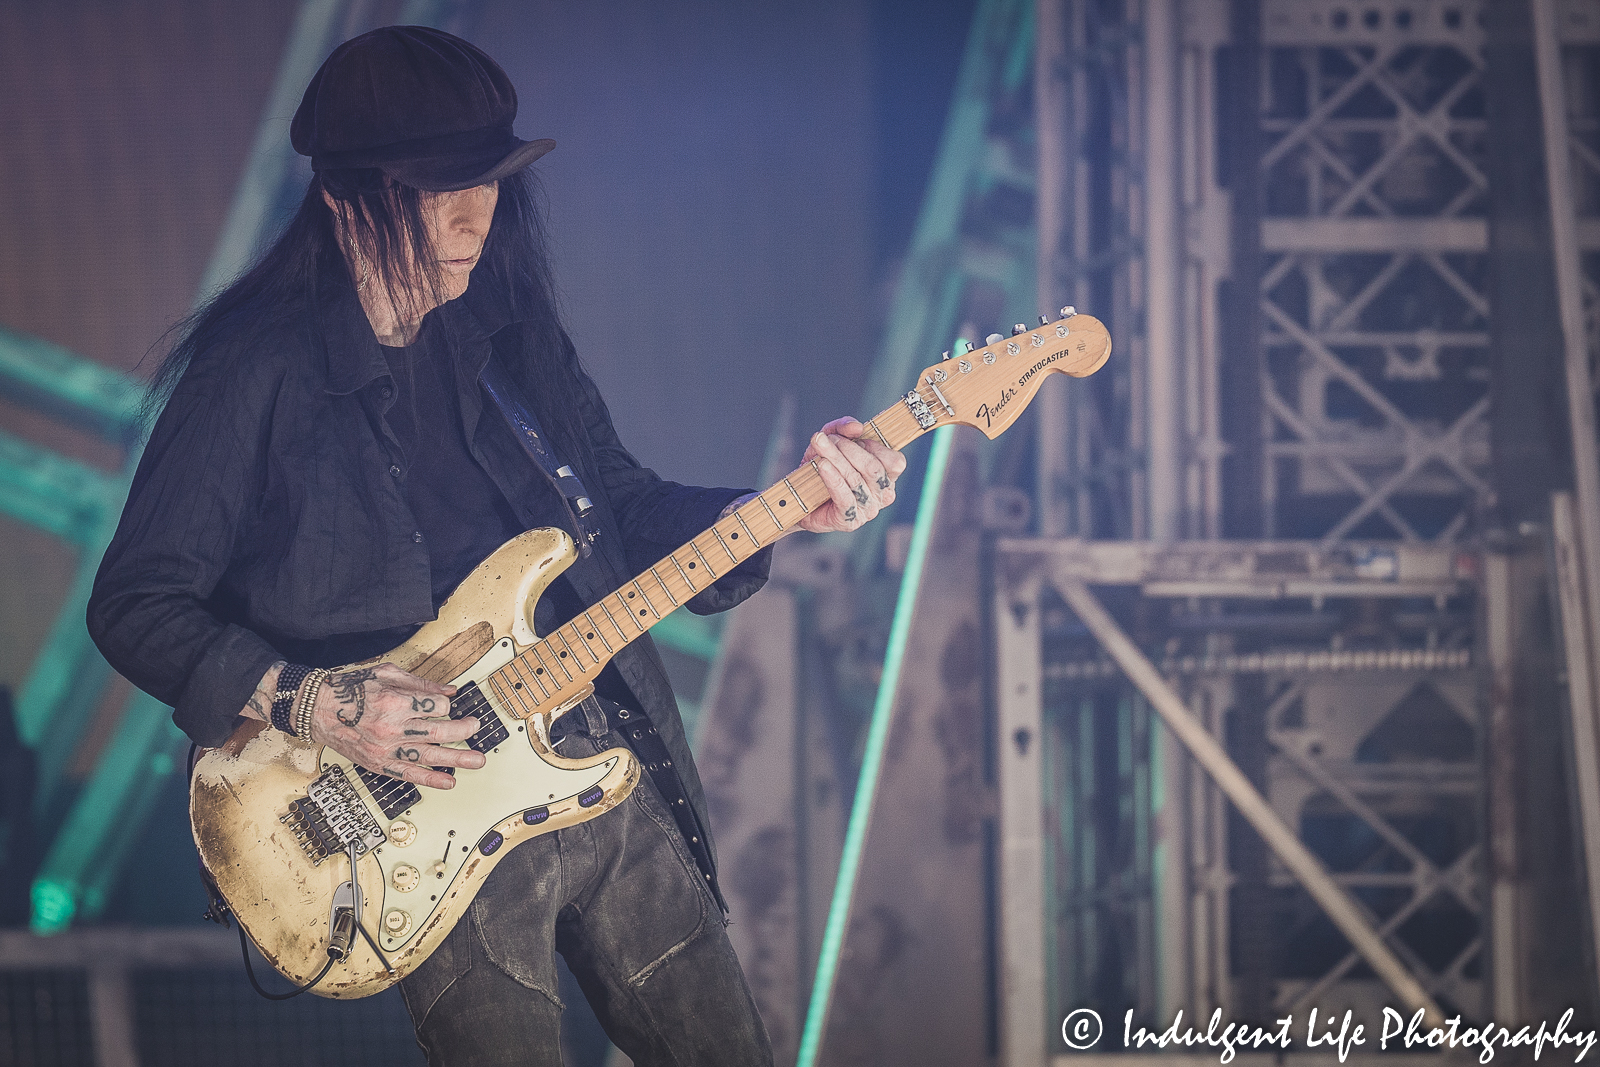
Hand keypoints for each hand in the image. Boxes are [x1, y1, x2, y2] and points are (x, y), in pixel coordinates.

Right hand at [310, 663, 483, 789]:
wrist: (317, 709)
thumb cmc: (350, 689)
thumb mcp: (387, 674)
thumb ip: (421, 683)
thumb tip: (449, 691)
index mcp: (396, 702)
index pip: (437, 707)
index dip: (447, 706)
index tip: (446, 706)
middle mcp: (392, 727)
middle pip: (440, 732)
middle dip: (464, 731)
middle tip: (476, 728)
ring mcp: (386, 748)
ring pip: (430, 756)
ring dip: (457, 759)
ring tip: (477, 760)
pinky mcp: (378, 763)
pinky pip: (408, 774)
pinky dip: (430, 780)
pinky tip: (448, 782)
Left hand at [797, 417, 907, 533]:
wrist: (800, 497)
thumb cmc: (822, 467)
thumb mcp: (832, 440)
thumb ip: (844, 427)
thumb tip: (857, 427)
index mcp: (887, 477)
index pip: (895, 462)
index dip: (874, 446)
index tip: (854, 437)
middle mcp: (883, 495)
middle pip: (873, 468)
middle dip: (849, 449)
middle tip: (827, 439)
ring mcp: (868, 510)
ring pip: (856, 479)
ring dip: (835, 458)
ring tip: (819, 445)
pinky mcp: (850, 521)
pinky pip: (845, 497)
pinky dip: (833, 478)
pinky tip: (822, 465)